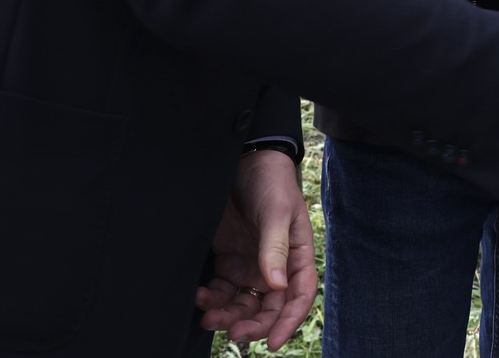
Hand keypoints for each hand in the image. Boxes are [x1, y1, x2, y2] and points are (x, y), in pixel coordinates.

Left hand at [195, 150, 317, 350]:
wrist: (242, 159)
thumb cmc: (270, 181)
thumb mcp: (276, 212)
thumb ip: (274, 249)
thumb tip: (275, 287)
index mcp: (296, 256)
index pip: (298, 296)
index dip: (288, 322)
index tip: (272, 342)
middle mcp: (274, 266)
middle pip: (268, 308)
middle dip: (252, 325)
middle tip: (233, 334)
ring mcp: (250, 264)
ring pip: (242, 304)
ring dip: (227, 316)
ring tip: (208, 315)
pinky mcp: (228, 260)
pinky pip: (222, 291)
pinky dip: (211, 299)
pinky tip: (200, 296)